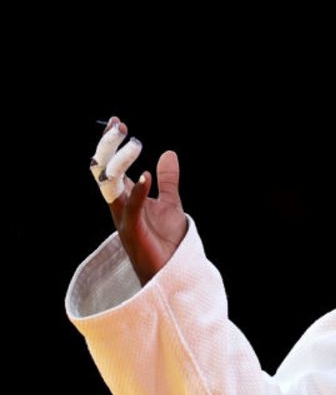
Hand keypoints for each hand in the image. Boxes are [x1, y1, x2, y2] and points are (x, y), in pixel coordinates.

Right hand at [92, 116, 188, 286]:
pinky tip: (146, 175)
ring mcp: (123, 217)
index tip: (118, 121)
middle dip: (110, 147)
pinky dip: (138, 190)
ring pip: (111, 185)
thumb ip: (168, 180)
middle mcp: (119, 205)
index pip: (114, 165)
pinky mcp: (133, 231)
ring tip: (133, 142)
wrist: (171, 272)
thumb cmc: (166, 242)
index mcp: (126, 198)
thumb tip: (168, 153)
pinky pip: (132, 207)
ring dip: (121, 162)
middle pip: (105, 171)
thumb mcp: (171, 204)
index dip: (114, 144)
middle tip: (118, 126)